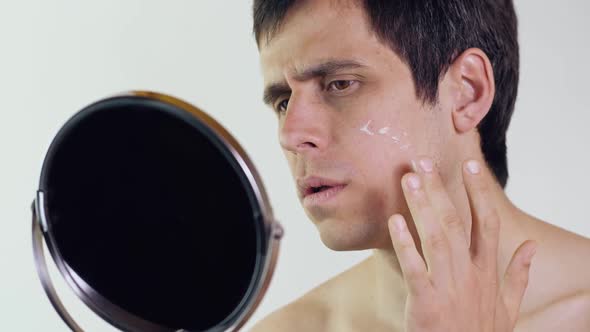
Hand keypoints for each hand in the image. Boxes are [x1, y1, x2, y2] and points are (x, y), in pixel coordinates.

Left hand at [387, 157, 536, 331]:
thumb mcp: (509, 306)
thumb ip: (519, 274)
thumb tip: (532, 246)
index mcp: (487, 271)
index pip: (486, 222)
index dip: (479, 192)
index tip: (470, 165)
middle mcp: (469, 273)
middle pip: (456, 222)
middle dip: (440, 189)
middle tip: (423, 160)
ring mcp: (448, 287)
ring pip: (436, 238)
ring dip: (423, 206)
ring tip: (409, 179)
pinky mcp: (426, 302)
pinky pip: (414, 268)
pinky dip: (405, 244)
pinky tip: (395, 221)